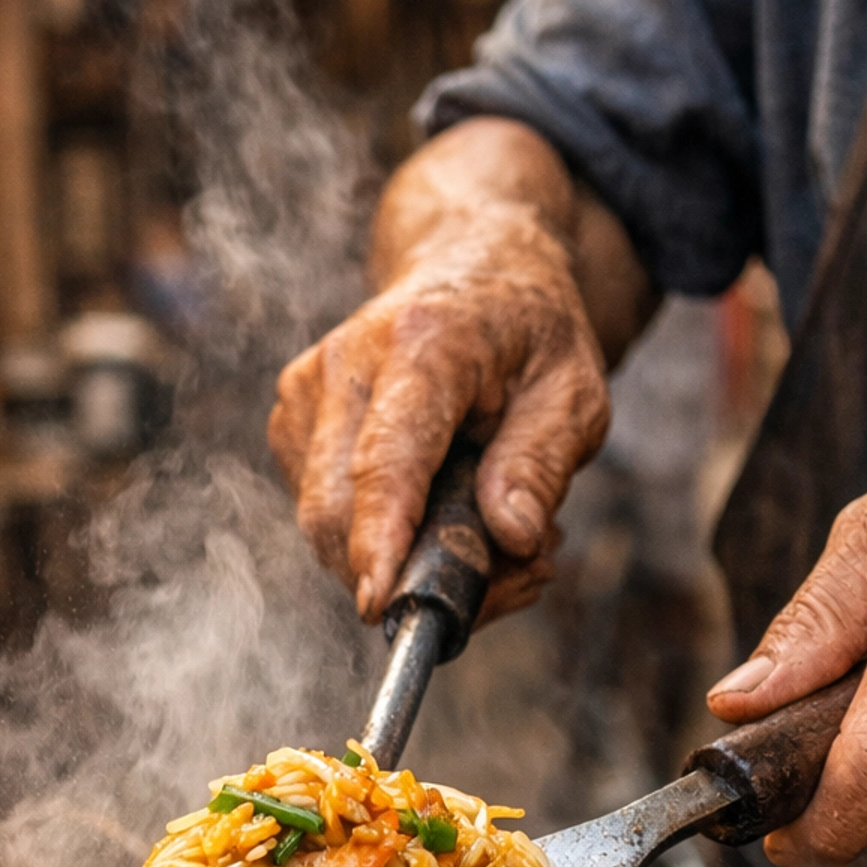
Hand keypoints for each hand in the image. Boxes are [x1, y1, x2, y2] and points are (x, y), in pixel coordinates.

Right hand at [269, 119, 647, 623]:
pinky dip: (383, 544)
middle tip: (515, 579)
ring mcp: (305, 394)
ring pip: (325, 526)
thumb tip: (512, 537)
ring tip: (495, 533)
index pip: (387, 456)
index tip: (378, 601)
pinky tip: (443, 515)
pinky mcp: (292, 425)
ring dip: (405, 563)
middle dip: (411, 574)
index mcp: (423, 343)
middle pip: (337, 509)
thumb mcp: (575, 391)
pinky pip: (322, 519)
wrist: (469, 265)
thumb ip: (542, 463)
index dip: (380, 536)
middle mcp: (345, 364)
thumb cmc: (528, 332)